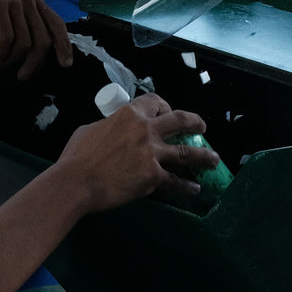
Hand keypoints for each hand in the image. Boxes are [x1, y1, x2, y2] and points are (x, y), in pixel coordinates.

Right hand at [0, 0, 72, 79]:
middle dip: (34, 63)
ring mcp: (14, 2)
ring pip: (25, 44)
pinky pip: (7, 40)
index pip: (57, 24)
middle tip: (23, 76)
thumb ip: (24, 25)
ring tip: (2, 64)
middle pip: (43, 41)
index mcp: (33, 0)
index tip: (66, 64)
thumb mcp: (8, 13)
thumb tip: (37, 52)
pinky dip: (2, 55)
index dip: (64, 45)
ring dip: (13, 60)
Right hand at [50, 93, 219, 212]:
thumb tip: (111, 131)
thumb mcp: (90, 129)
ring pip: (187, 153)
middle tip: (202, 128)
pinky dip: (186, 187)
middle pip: (180, 121)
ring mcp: (152, 154)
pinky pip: (175, 182)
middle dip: (195, 123)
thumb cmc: (76, 155)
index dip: (163, 105)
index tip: (166, 112)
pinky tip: (194, 189)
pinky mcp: (153, 177)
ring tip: (214, 160)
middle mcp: (146, 130)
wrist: (76, 182)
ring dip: (204, 156)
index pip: (154, 101)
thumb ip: (108, 127)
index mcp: (130, 114)